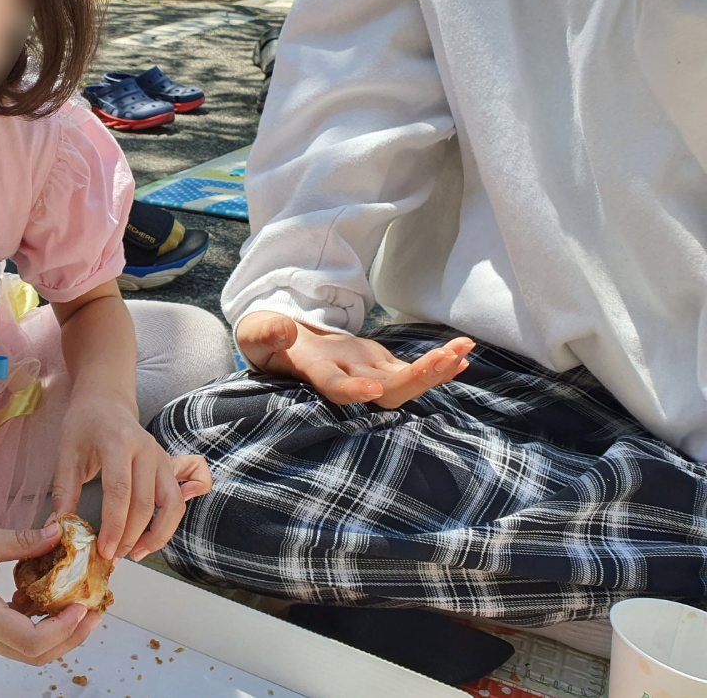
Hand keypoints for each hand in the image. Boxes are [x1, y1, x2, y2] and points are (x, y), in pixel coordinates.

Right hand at [0, 523, 100, 664]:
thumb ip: (23, 542)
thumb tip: (58, 535)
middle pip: (36, 655)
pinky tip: (43, 599)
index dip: (65, 629)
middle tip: (94, 611)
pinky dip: (35, 625)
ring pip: (26, 650)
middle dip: (71, 637)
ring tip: (75, 604)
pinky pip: (12, 638)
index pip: (33, 642)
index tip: (83, 606)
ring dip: (56, 633)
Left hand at [52, 392, 211, 562]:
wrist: (105, 401)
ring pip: (172, 505)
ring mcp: (162, 458)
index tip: (103, 550)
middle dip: (130, 537)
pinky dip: (172, 520)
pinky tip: (156, 534)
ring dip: (157, 535)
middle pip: (146, 503)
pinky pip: (181, 498)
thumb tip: (58, 529)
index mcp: (118, 443)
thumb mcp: (67, 454)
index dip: (113, 525)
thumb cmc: (84, 425)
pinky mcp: (169, 466)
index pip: (120, 491)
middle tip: (113, 558)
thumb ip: (64, 492)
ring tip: (135, 553)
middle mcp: (147, 450)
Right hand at [236, 311, 473, 409]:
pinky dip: (438, 365)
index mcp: (313, 372)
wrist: (284, 346)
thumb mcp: (257, 333)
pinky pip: (413, 371)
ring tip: (462, 350)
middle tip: (445, 358)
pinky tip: (462, 356)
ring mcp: (366, 373)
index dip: (352, 390)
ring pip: (405, 382)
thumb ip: (266, 333)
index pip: (333, 387)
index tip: (372, 389)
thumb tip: (283, 329)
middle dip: (416, 378)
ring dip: (436, 370)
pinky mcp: (379, 366)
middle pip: (385, 391)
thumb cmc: (267, 341)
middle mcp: (346, 378)